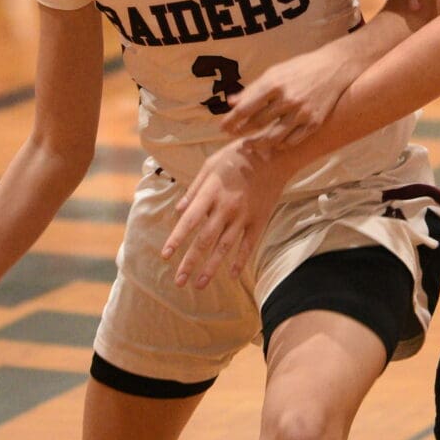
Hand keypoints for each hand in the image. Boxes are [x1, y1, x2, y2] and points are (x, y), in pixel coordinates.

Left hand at [161, 140, 287, 290]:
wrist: (273, 154)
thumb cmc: (237, 156)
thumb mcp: (210, 165)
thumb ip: (194, 189)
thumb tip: (178, 210)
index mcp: (211, 193)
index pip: (189, 221)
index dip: (176, 240)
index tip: (165, 256)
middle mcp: (226, 208)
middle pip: (204, 240)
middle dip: (190, 263)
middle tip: (179, 281)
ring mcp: (244, 216)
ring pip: (224, 247)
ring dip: (211, 268)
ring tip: (199, 285)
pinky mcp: (259, 220)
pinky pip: (248, 244)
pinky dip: (240, 260)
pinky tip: (233, 275)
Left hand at [217, 43, 350, 152]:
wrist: (335, 68)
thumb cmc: (300, 68)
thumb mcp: (275, 72)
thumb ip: (253, 89)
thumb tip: (230, 102)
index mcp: (274, 83)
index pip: (245, 108)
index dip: (231, 121)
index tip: (222, 128)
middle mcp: (287, 99)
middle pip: (257, 124)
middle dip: (241, 132)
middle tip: (233, 136)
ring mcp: (302, 112)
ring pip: (273, 137)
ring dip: (257, 144)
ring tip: (249, 145)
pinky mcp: (314, 122)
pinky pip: (292, 141)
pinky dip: (280, 144)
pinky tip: (273, 143)